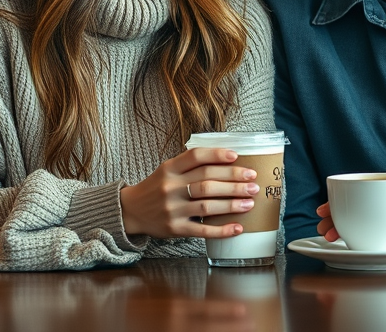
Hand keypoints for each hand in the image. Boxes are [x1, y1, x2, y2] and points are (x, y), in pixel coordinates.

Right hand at [120, 148, 258, 239]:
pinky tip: (237, 227)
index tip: (236, 156)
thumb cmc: (157, 187)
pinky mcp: (175, 229)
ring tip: (250, 201)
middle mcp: (170, 188)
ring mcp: (173, 210)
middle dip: (233, 181)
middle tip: (253, 181)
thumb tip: (228, 159)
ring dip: (232, 204)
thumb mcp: (168, 169)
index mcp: (169, 169)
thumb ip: (190, 164)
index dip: (217, 155)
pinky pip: (202, 231)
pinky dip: (222, 230)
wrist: (131, 211)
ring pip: (207, 206)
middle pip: (207, 182)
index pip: (196, 157)